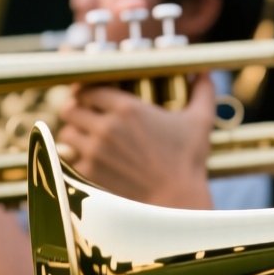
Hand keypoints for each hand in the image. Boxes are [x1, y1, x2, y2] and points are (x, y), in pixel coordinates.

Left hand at [56, 74, 215, 206]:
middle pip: (70, 108)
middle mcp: (105, 126)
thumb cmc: (188, 161)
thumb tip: (206, 73)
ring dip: (73, 133)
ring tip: (82, 136)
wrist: (176, 201)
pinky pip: (70, 159)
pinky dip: (76, 157)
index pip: (89, 89)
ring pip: (66, 133)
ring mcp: (94, 151)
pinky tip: (87, 158)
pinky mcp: (88, 173)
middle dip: (75, 109)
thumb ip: (202, 92)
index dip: (86, 91)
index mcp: (127, 108)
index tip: (89, 95)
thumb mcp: (200, 121)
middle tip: (82, 113)